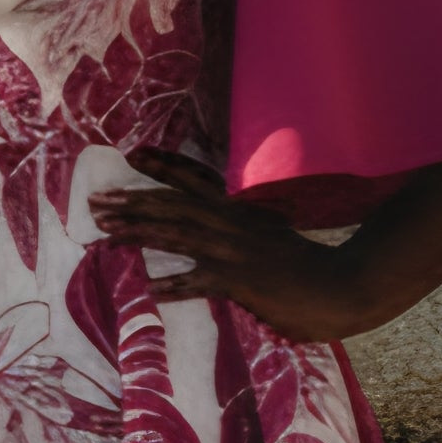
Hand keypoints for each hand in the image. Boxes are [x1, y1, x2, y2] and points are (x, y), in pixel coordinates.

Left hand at [88, 147, 386, 342]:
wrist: (345, 286)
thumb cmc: (310, 270)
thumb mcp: (272, 241)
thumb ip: (246, 235)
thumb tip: (220, 240)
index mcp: (241, 212)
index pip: (196, 181)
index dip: (164, 167)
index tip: (133, 154)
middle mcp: (233, 224)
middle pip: (174, 206)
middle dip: (133, 202)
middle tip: (96, 202)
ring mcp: (236, 251)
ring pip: (178, 234)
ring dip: (139, 233)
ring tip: (105, 234)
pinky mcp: (243, 280)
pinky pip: (201, 281)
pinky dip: (176, 284)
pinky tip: (150, 288)